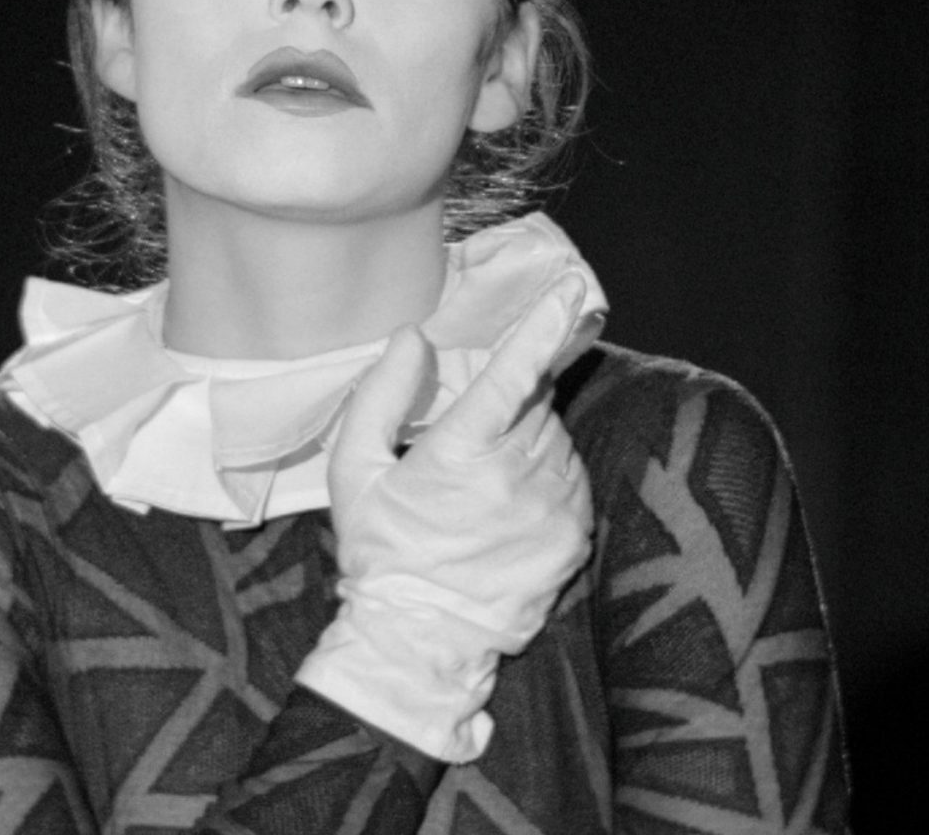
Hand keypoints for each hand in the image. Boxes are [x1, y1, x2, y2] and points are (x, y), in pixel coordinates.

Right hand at [294, 277, 594, 760]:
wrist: (419, 639)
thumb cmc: (379, 550)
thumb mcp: (354, 471)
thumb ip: (379, 395)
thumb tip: (412, 337)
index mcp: (460, 455)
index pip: (511, 376)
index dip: (541, 327)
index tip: (568, 289)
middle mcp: (517, 478)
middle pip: (535, 405)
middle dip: (510, 406)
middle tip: (471, 442)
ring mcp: (553, 510)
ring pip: (556, 440)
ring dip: (529, 442)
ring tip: (486, 484)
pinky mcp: (574, 538)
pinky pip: (573, 480)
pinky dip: (548, 477)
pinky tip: (511, 506)